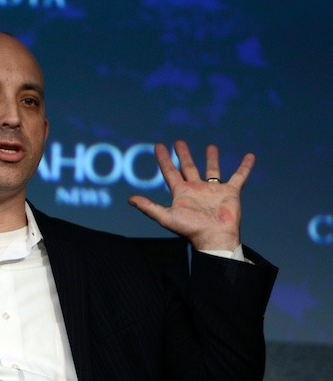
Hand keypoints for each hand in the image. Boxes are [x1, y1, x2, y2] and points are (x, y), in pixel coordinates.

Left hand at [128, 140, 254, 250]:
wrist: (214, 238)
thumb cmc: (190, 230)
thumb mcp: (166, 217)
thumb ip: (149, 207)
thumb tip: (130, 199)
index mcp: (181, 193)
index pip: (169, 171)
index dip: (163, 159)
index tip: (158, 146)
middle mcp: (196, 189)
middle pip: (188, 167)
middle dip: (183, 155)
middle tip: (179, 142)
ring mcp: (213, 190)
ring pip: (212, 170)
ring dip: (211, 158)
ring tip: (211, 146)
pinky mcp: (230, 192)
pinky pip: (239, 176)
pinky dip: (245, 167)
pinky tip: (250, 156)